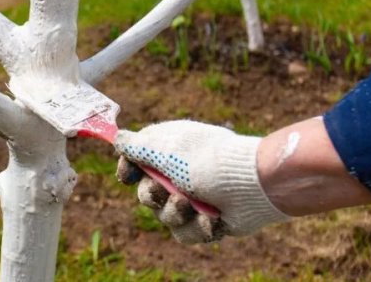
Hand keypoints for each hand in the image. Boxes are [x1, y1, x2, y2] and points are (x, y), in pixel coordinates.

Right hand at [115, 120, 288, 242]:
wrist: (253, 185)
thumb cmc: (208, 160)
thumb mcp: (166, 148)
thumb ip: (137, 145)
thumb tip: (117, 138)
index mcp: (169, 151)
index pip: (137, 161)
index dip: (128, 170)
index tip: (128, 175)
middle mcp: (179, 174)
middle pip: (146, 194)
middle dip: (152, 196)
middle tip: (164, 192)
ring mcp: (194, 198)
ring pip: (165, 217)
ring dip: (175, 213)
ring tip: (192, 206)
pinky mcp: (207, 220)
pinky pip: (187, 233)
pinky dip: (198, 227)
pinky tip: (213, 219)